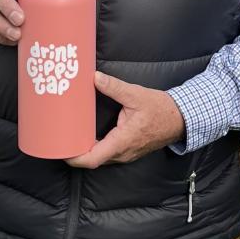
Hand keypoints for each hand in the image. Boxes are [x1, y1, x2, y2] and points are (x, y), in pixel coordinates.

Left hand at [65, 72, 185, 167]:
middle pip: (93, 160)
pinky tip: (87, 136)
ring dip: (85, 151)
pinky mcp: (128, 151)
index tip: (61, 149)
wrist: (180, 119)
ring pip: (100, 159)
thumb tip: (94, 77)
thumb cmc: (160, 109)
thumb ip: (114, 86)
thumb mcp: (136, 94)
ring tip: (69, 137)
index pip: (93, 159)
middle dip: (75, 153)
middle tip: (59, 139)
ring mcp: (126, 155)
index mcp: (122, 142)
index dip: (74, 157)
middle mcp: (122, 153)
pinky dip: (95, 148)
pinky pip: (107, 155)